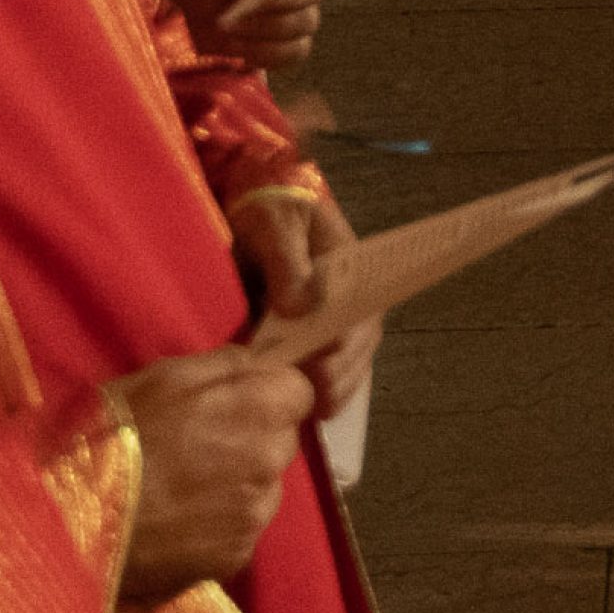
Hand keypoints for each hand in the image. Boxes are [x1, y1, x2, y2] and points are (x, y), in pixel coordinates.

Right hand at [112, 349, 313, 600]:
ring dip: (239, 487)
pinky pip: (242, 532)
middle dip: (254, 440)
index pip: (298, 392)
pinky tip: (180, 527)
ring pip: (264, 488)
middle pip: (282, 441)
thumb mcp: (163, 377)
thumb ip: (225, 365)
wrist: (70, 522)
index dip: (267, 397)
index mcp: (260, 406)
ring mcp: (256, 513)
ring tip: (183, 494)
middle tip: (201, 450)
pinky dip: (220, 529)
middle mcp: (270, 459)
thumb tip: (255, 364)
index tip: (235, 407)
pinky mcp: (236, 558)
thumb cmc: (113, 436)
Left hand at [166, 0, 327, 70]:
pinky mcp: (282, 50)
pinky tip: (239, 46)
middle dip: (271, 14)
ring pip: (299, 36)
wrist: (181, 5)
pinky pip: (289, 56)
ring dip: (262, 33)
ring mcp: (295, 25)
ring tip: (229, 28)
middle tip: (237, 12)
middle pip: (308, 12)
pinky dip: (263, 53)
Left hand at [229, 189, 379, 424]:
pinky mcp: (310, 331)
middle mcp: (349, 293)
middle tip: (318, 399)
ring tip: (316, 411)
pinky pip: (327, 364)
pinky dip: (323, 388)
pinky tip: (313, 410)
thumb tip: (301, 307)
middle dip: (343, 372)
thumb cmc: (270, 208)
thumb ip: (287, 262)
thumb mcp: (275, 224)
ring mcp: (332, 314)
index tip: (326, 362)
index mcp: (349, 264)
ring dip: (336, 386)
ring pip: (349, 358)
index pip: (361, 306)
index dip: (346, 339)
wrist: (252, 201)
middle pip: (359, 340)